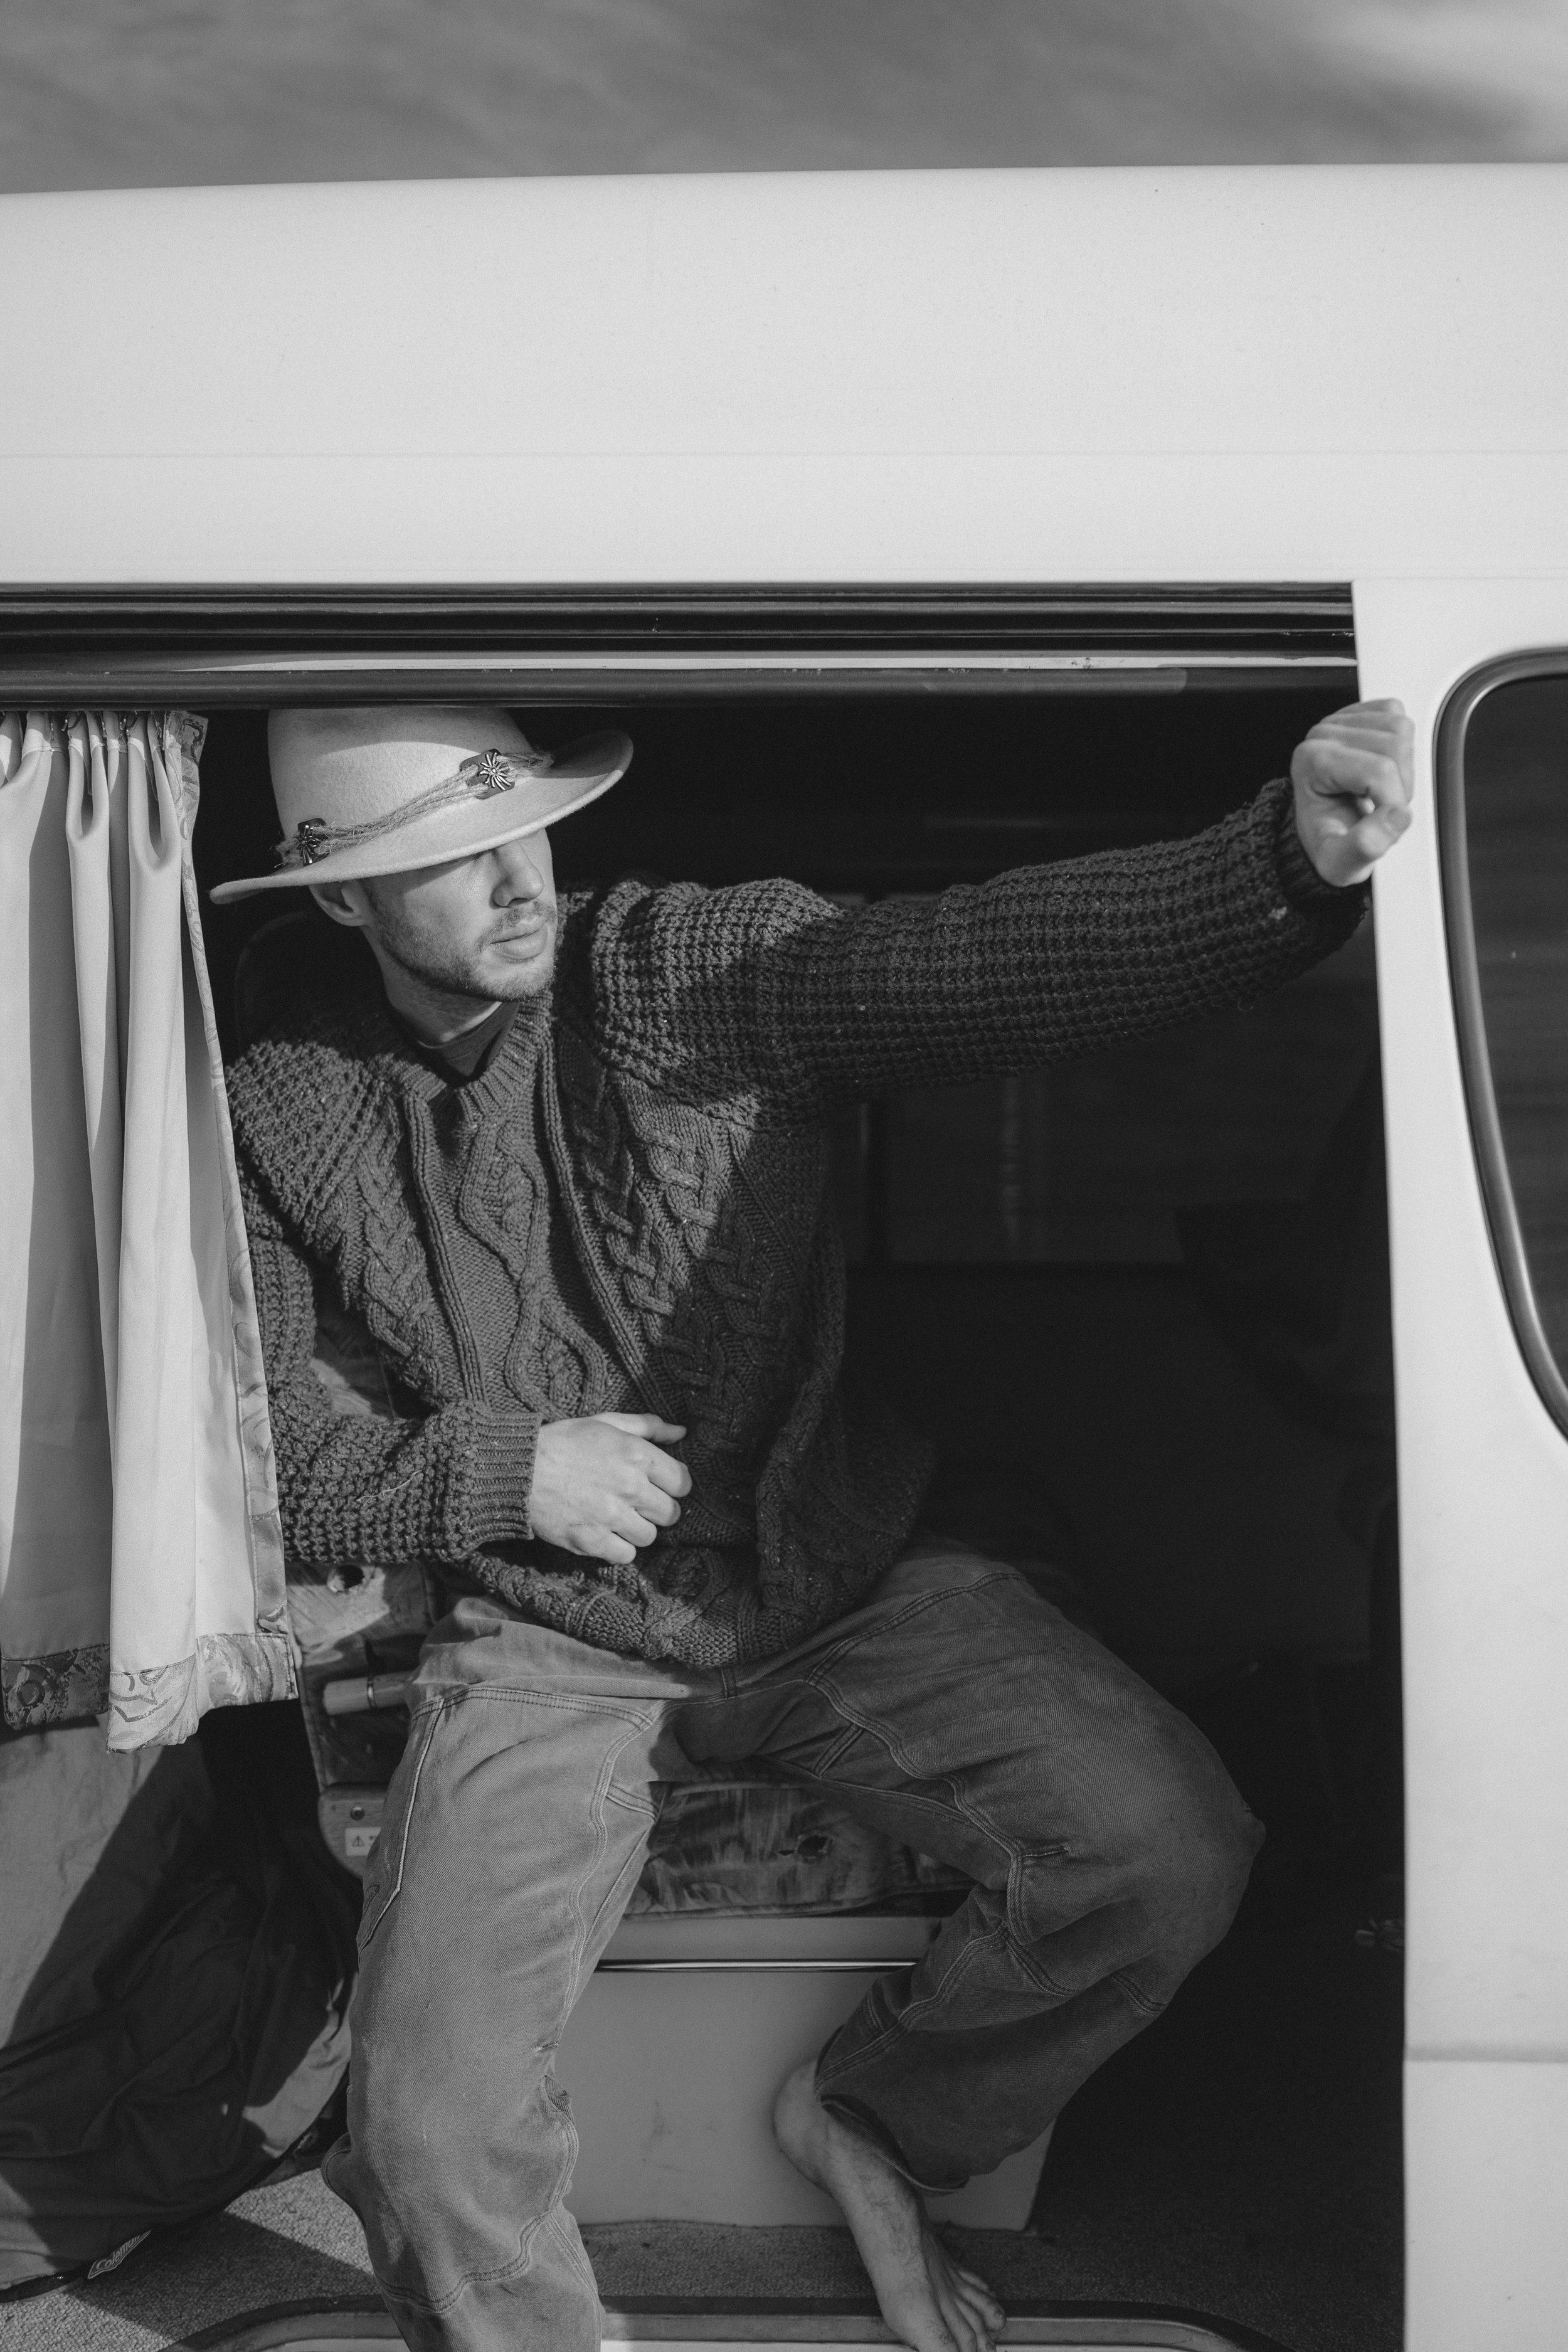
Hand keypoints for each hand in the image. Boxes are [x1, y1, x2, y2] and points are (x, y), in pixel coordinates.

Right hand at [529, 1414, 690, 1565]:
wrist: (518, 1469)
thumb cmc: (562, 1442)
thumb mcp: (605, 1423)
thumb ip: (647, 1426)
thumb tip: (681, 1433)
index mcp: (636, 1454)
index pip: (682, 1483)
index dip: (673, 1486)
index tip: (659, 1486)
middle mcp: (629, 1487)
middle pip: (670, 1513)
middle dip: (657, 1509)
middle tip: (637, 1504)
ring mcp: (611, 1516)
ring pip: (649, 1536)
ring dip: (637, 1530)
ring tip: (618, 1519)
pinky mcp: (591, 1540)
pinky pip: (625, 1555)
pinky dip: (618, 1548)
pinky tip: (605, 1535)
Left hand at [1290, 697, 1413, 887]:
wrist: (1323, 831)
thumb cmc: (1329, 843)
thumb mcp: (1339, 862)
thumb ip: (1364, 847)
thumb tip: (1396, 817)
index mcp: (1312, 762)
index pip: (1380, 770)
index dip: (1393, 801)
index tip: (1380, 822)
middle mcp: (1322, 735)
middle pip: (1395, 745)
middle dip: (1399, 784)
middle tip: (1380, 807)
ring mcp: (1341, 721)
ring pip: (1401, 729)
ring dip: (1403, 767)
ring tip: (1380, 790)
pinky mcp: (1360, 713)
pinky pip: (1399, 715)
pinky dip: (1402, 746)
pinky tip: (1382, 769)